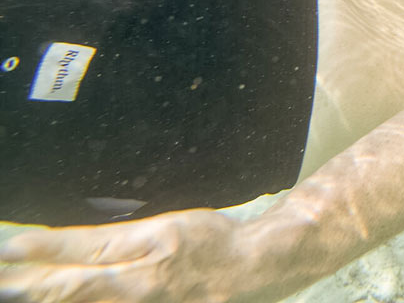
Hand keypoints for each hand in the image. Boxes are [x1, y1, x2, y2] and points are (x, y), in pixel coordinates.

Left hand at [0, 209, 242, 302]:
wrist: (257, 269)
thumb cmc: (210, 242)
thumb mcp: (164, 228)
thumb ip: (114, 242)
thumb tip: (63, 247)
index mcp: (149, 246)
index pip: (85, 248)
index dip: (45, 249)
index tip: (8, 249)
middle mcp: (144, 282)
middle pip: (77, 287)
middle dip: (33, 284)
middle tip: (3, 281)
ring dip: (53, 296)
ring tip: (19, 290)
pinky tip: (62, 302)